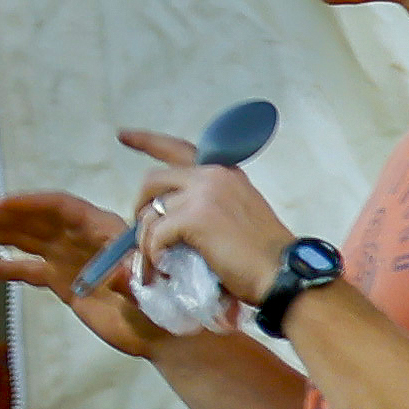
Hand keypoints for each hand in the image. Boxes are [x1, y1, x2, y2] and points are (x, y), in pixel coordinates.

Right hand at [0, 178, 179, 360]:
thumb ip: (131, 282)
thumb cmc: (162, 305)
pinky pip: (28, 271)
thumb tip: (116, 277)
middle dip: (1, 216)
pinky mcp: (63, 283)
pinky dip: (4, 268)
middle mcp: (81, 239)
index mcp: (101, 229)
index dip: (31, 203)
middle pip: (35, 219)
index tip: (1, 203)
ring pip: (27, 239)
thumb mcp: (149, 290)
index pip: (61, 207)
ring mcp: (70, 259)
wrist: (162, 332)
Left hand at [108, 130, 300, 320]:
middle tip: (139, 232)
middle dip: (138, 205)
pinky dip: (153, 255)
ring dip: (145, 242)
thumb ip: (209, 206)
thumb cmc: (264, 257)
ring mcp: (203, 194)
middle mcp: (213, 175)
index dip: (147, 141)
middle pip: (153, 179)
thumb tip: (170, 221)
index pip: (179, 148)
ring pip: (151, 212)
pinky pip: (155, 235)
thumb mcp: (239, 215)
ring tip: (154, 263)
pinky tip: (164, 269)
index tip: (124, 135)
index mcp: (224, 172)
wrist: (284, 273)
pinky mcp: (194, 218)